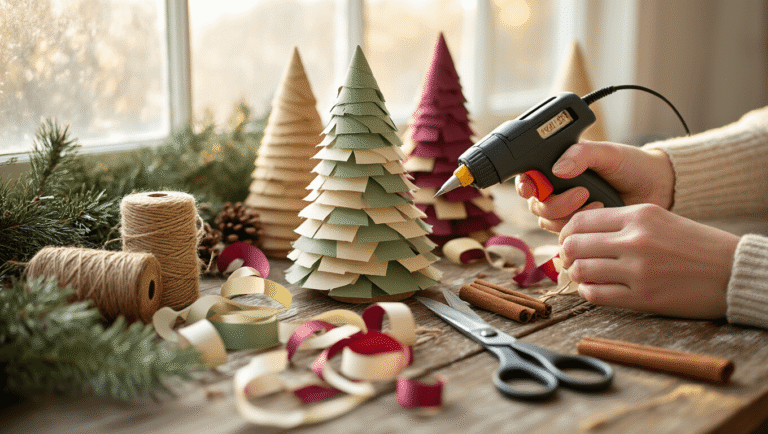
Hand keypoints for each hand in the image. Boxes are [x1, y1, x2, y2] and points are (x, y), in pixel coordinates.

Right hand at [515, 141, 675, 231]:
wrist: (657, 188)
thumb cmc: (632, 166)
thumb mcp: (607, 153)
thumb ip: (582, 154)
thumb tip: (558, 169)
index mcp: (557, 167)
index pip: (528, 178)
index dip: (525, 185)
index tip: (533, 188)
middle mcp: (557, 190)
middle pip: (537, 204)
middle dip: (555, 203)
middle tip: (582, 193)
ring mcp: (568, 211)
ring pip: (548, 222)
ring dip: (569, 214)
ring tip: (597, 202)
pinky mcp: (580, 229)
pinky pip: (566, 234)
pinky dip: (581, 227)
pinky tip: (600, 213)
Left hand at [559, 204, 739, 318]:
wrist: (732, 272)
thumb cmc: (695, 245)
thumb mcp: (659, 219)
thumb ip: (621, 223)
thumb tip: (579, 234)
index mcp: (639, 216)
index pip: (580, 220)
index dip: (566, 232)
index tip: (567, 240)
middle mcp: (635, 241)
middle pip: (574, 245)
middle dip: (566, 254)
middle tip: (570, 259)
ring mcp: (638, 270)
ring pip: (581, 270)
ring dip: (576, 274)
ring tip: (584, 274)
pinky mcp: (643, 297)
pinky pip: (596, 295)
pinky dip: (588, 292)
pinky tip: (595, 288)